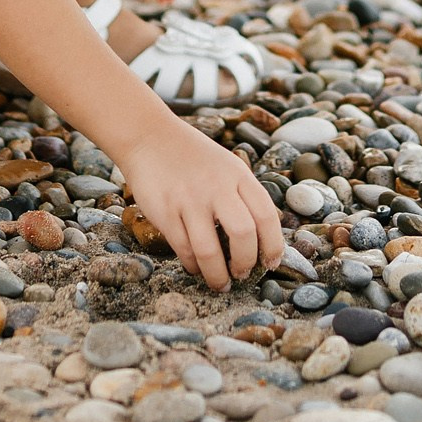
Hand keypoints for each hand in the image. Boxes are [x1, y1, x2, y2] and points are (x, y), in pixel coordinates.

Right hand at [116, 117, 284, 291]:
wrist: (149, 137)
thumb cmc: (194, 157)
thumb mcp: (227, 166)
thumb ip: (244, 195)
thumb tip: (263, 237)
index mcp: (238, 175)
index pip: (266, 215)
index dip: (273, 245)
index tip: (271, 263)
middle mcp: (217, 187)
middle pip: (243, 234)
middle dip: (246, 263)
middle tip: (243, 274)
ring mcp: (189, 200)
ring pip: (209, 251)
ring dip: (217, 276)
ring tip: (220, 283)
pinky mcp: (165, 211)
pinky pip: (183, 249)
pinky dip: (192, 265)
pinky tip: (195, 267)